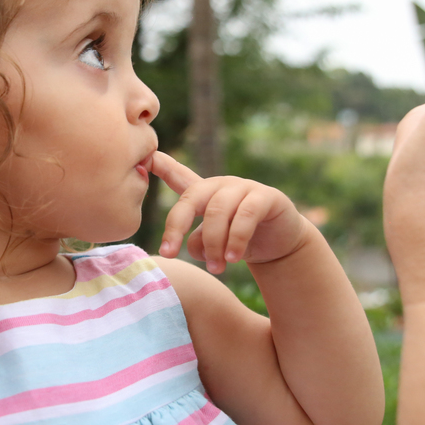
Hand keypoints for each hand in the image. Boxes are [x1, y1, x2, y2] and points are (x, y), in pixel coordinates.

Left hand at [151, 152, 308, 273]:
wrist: (280, 244)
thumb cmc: (239, 242)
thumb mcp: (212, 244)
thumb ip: (196, 242)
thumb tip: (189, 245)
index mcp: (204, 194)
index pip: (179, 176)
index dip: (162, 165)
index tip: (145, 156)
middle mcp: (221, 186)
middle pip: (190, 199)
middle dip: (175, 228)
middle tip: (169, 254)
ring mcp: (244, 187)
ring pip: (217, 212)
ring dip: (213, 244)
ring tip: (216, 268)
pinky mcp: (266, 197)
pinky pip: (245, 217)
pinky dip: (236, 240)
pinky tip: (234, 259)